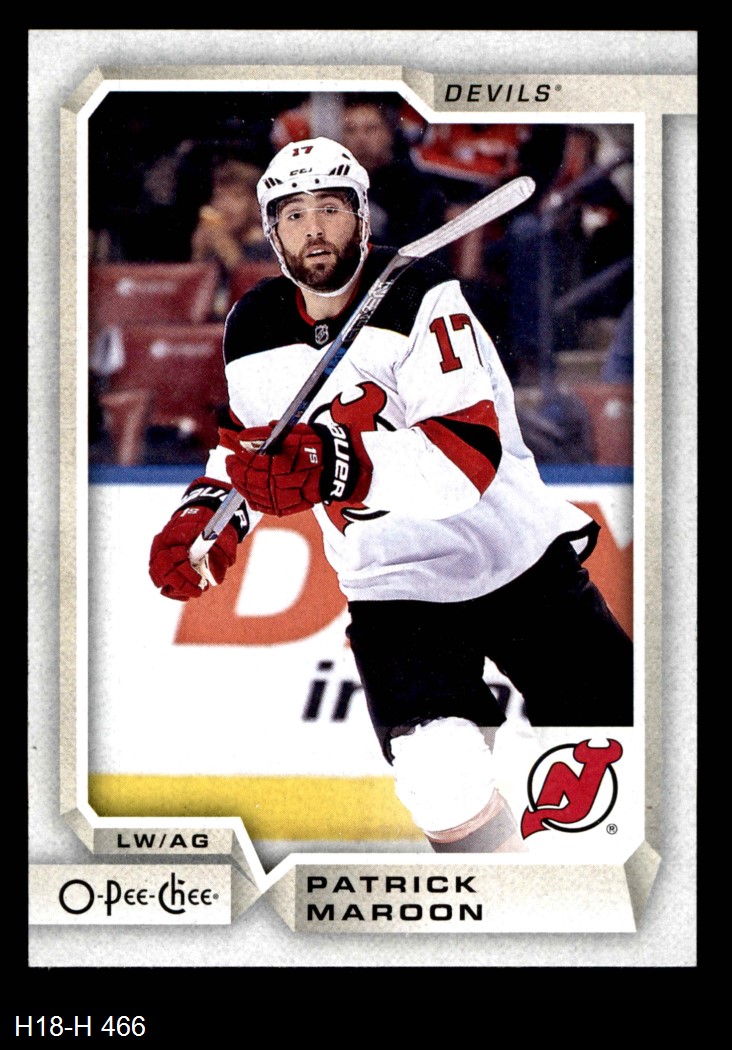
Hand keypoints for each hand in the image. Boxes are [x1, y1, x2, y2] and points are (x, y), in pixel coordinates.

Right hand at [149, 501, 238, 600]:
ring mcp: (158, 547)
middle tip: (197, 591)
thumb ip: (220, 558)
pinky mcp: (157, 555)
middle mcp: (164, 540)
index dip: (188, 573)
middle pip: (163, 568)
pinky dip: (168, 586)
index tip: (200, 582)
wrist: (202, 512)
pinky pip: (157, 574)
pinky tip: (182, 591)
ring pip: (157, 573)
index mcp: (179, 532)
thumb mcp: (223, 539)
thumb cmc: (214, 527)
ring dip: (174, 587)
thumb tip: (214, 580)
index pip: (176, 557)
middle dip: (180, 584)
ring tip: (190, 592)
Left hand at [220, 421, 369, 516]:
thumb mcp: (292, 433)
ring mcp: (286, 498)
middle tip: (230, 464)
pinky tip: (248, 493)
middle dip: (236, 472)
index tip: (231, 454)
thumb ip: (264, 435)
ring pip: (254, 495)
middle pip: (250, 481)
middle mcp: (284, 483)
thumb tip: (242, 437)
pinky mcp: (289, 507)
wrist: (338, 466)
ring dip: (242, 486)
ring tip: (237, 477)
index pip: (251, 465)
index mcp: (284, 463)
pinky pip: (265, 507)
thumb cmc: (316, 446)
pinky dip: (253, 500)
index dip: (238, 460)